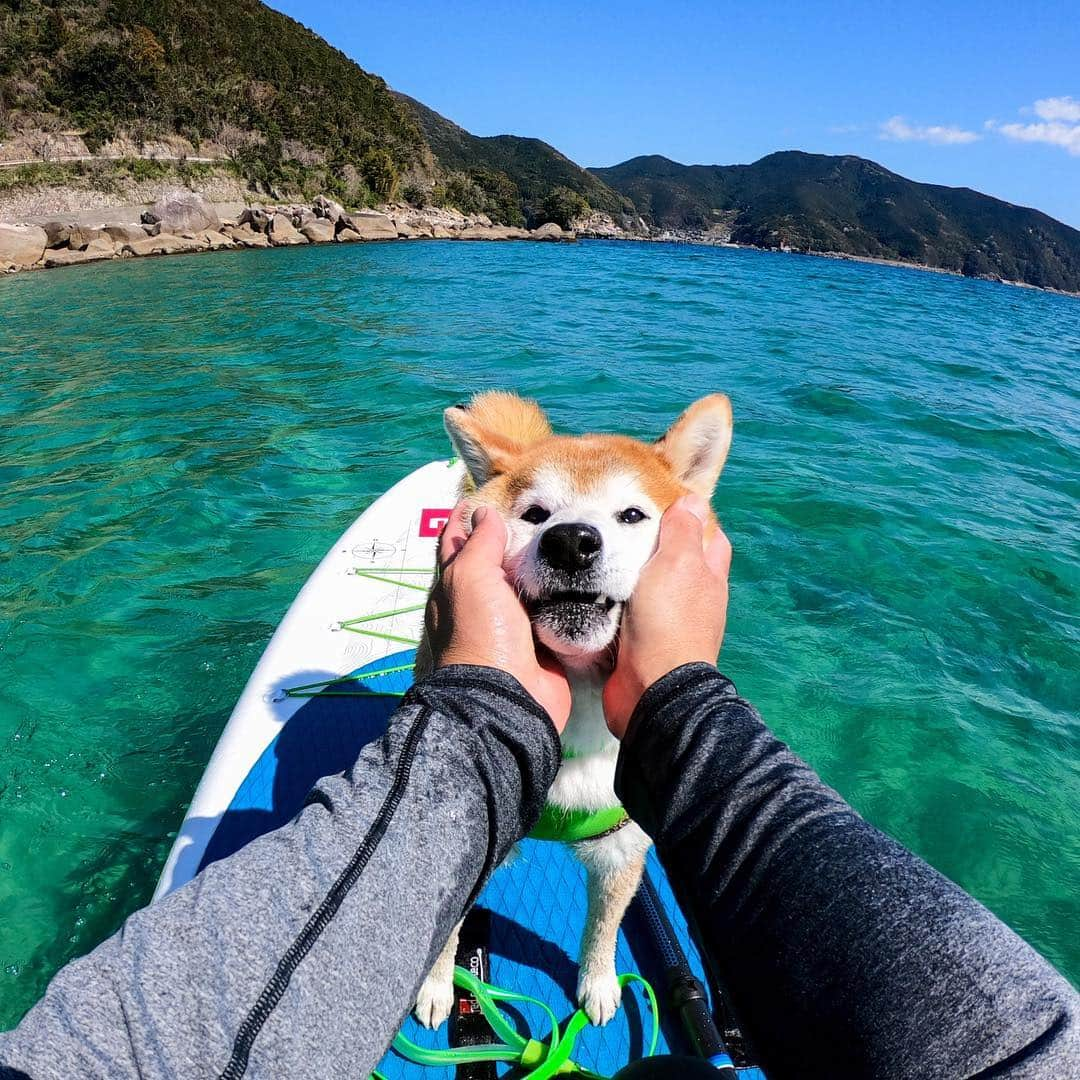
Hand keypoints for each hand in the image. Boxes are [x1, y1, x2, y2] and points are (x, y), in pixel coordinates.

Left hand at [426, 501, 571, 731]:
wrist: (509, 697)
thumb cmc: (481, 632)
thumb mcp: (470, 577)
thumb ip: (480, 543)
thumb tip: (484, 512)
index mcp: (457, 586)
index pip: (458, 542)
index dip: (469, 518)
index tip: (492, 495)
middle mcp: (483, 603)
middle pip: (498, 562)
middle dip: (516, 539)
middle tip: (547, 513)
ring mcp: (513, 624)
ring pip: (530, 585)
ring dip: (547, 568)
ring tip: (570, 538)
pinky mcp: (543, 642)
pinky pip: (555, 612)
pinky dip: (567, 596)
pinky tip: (585, 575)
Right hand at [603, 495, 731, 737]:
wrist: (651, 689)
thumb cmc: (668, 622)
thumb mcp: (676, 563)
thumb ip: (682, 530)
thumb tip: (693, 499)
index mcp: (707, 577)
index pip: (710, 538)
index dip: (694, 518)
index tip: (666, 504)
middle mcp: (693, 600)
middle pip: (680, 562)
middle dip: (657, 546)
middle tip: (624, 528)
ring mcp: (668, 624)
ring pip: (650, 589)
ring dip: (630, 575)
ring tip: (601, 557)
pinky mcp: (642, 645)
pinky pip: (628, 616)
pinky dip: (614, 603)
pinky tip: (592, 593)